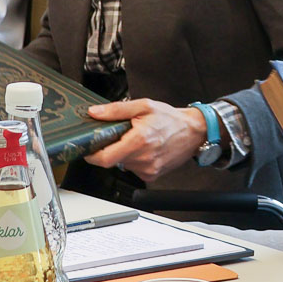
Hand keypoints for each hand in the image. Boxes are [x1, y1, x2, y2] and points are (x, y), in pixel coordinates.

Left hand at [82, 98, 206, 180]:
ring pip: (123, 165)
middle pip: (112, 161)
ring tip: (136, 140)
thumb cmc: (171, 119)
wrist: (194, 132)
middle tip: (120, 136)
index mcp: (138, 141)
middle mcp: (143, 158)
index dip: (92, 155)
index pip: (105, 158)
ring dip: (123, 154)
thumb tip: (95, 113)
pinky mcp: (152, 175)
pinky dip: (134, 160)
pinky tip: (144, 150)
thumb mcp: (143, 106)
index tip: (88, 149)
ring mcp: (148, 169)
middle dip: (111, 148)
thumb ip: (116, 110)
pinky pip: (134, 169)